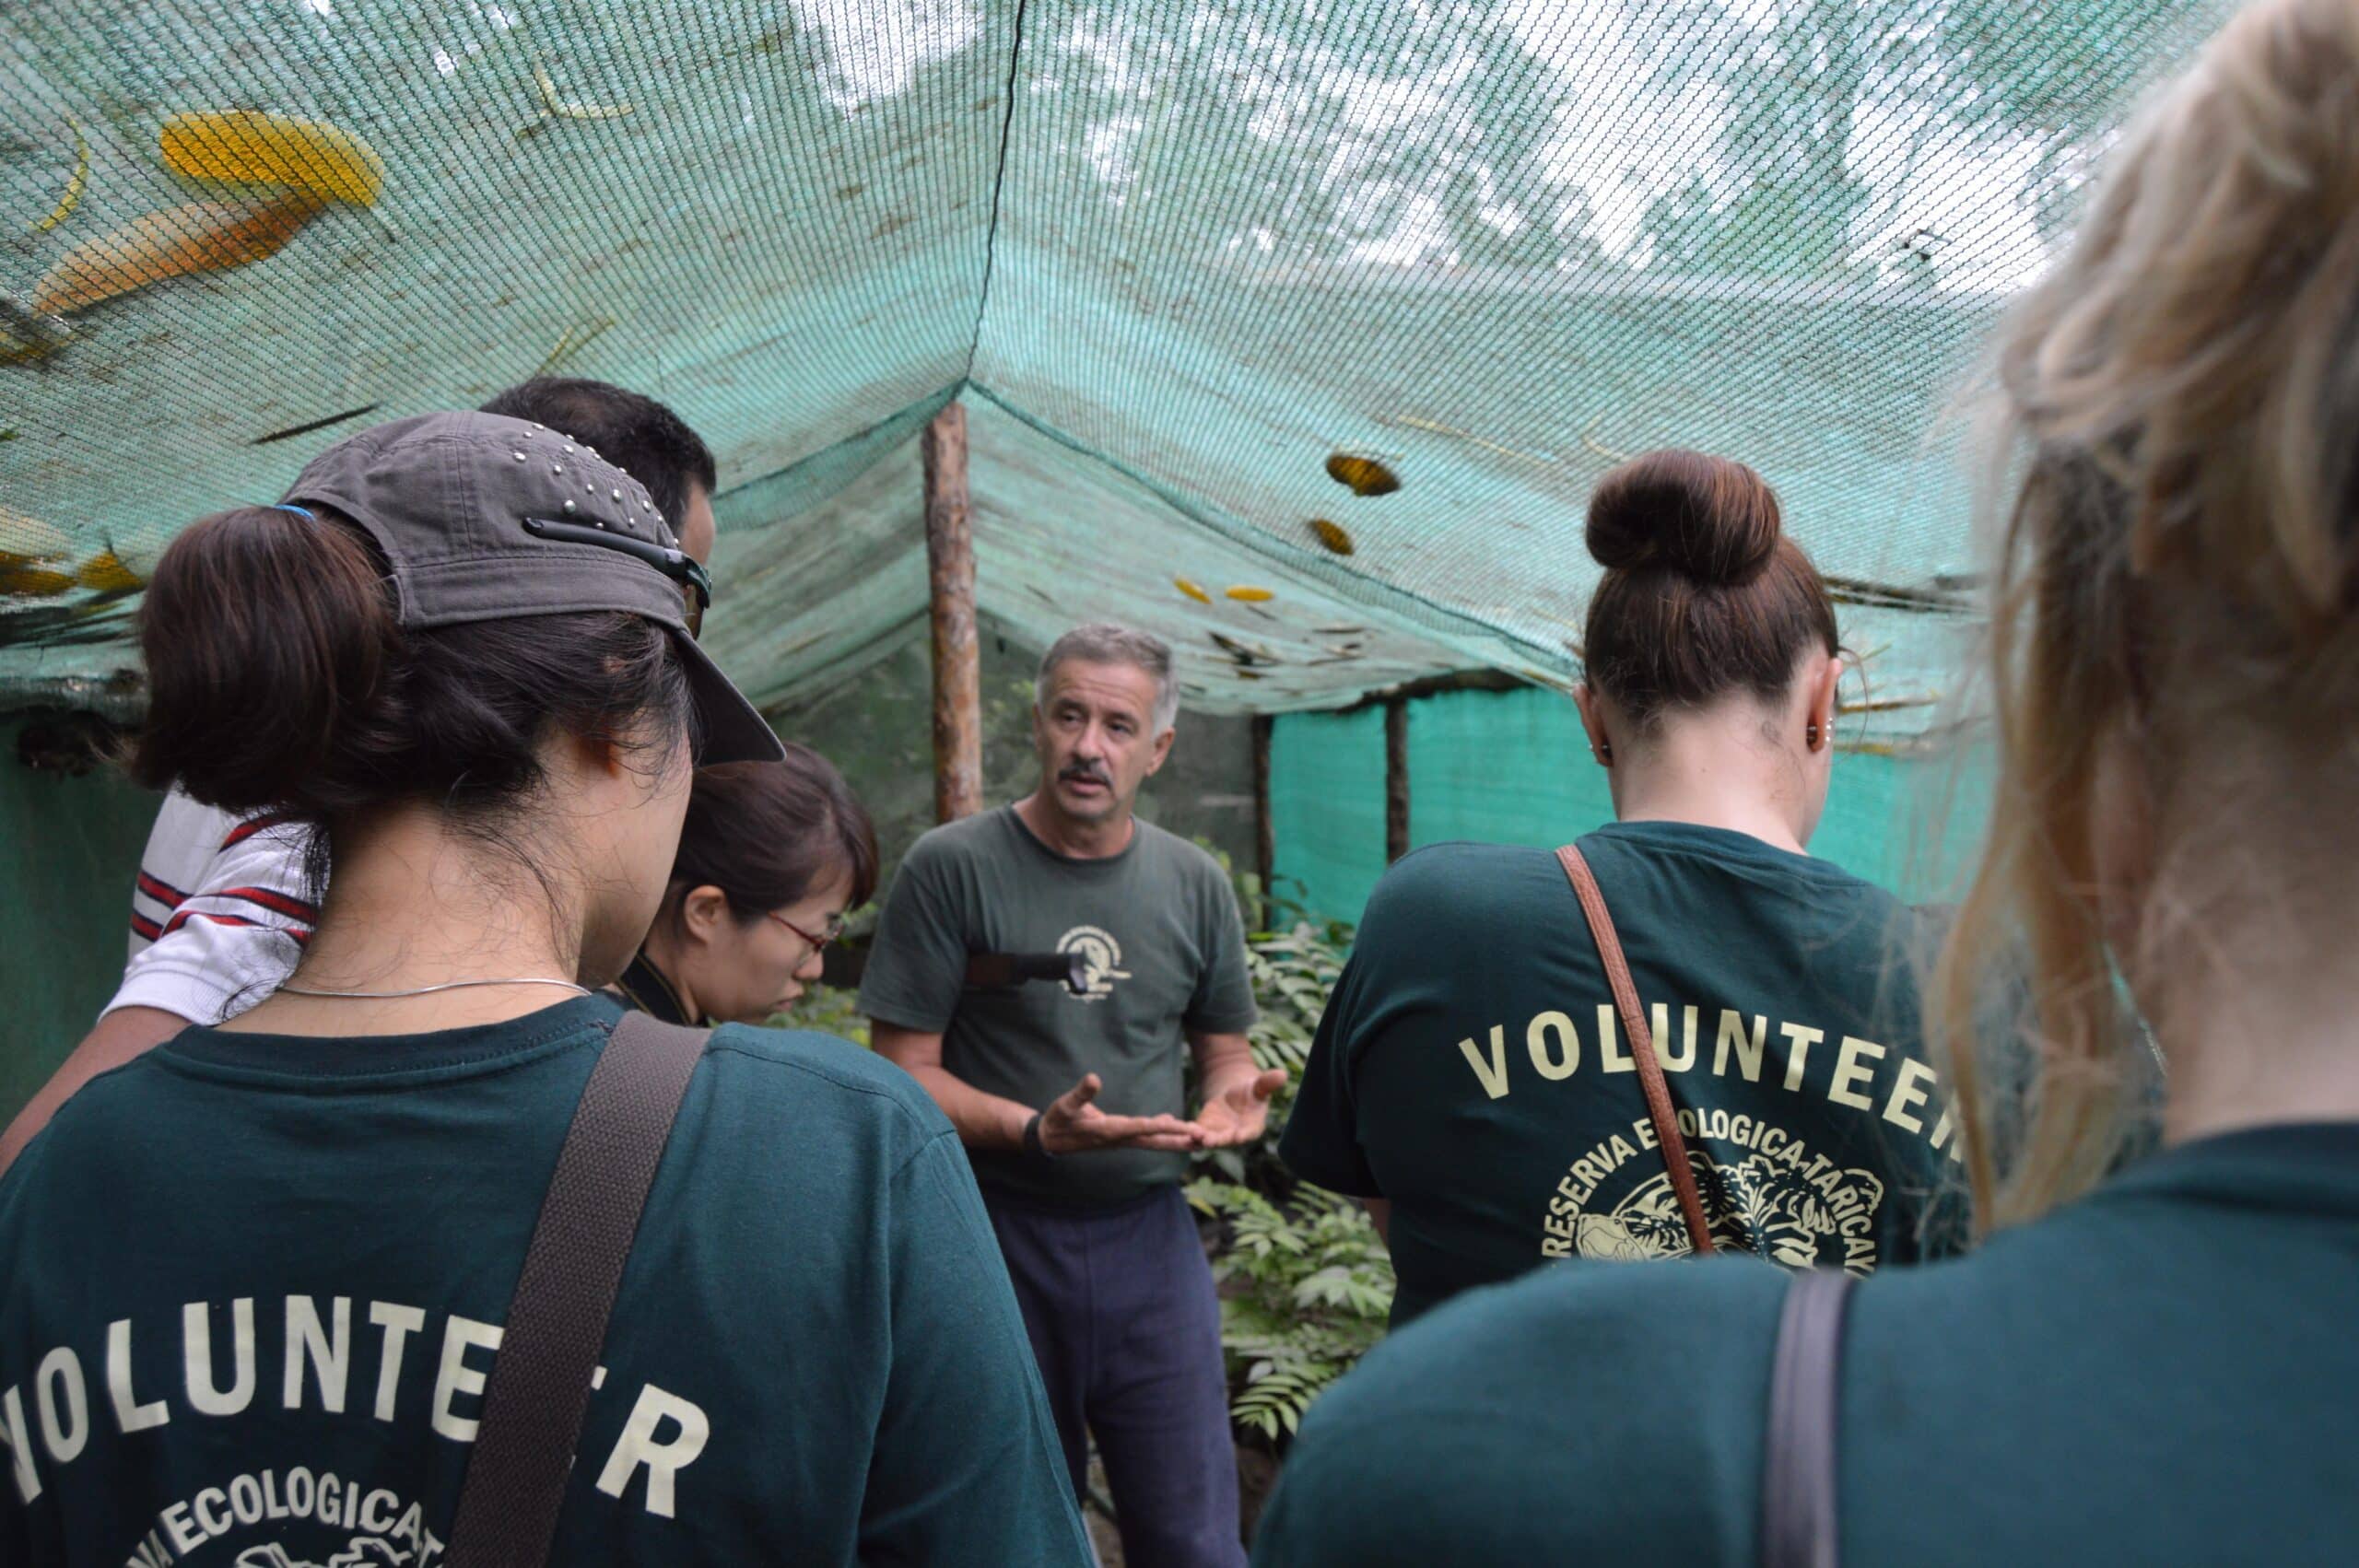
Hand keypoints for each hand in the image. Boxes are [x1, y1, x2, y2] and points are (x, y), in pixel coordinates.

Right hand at [1037, 1074, 1204, 1154]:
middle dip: (1179, 1139)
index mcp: (1108, 1131)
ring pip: (1152, 1140)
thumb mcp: (1065, 1105)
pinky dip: (1161, 1131)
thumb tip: (1093, 1077)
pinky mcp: (1119, 1136)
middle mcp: (1119, 1138)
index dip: (1163, 1127)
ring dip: (1175, 1138)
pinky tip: (1172, 1123)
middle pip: (1155, 1140)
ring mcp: (1120, 1139)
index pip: (1141, 1128)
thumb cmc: (1057, 1121)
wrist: (1050, 1141)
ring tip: (1197, 1135)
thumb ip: (1081, 1094)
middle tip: (1203, 1138)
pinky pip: (1145, 1136)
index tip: (1183, 1127)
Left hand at [1191, 1068, 1287, 1147]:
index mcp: (1253, 1126)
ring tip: (1191, 1133)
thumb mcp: (1260, 1085)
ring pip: (1208, 1139)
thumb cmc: (1252, 1090)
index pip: (1250, 1132)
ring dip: (1198, 1139)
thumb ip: (1268, 1082)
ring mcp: (1219, 1135)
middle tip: (1207, 1139)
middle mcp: (1235, 1135)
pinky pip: (1194, 1134)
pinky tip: (1176, 1126)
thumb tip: (1282, 1074)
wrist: (1235, 1093)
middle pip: (1226, 1139)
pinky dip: (1186, 1132)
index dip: (1244, 1135)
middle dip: (1216, 1140)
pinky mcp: (1204, 1130)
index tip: (1238, 1137)